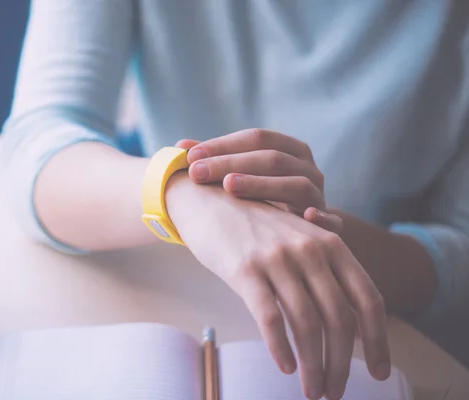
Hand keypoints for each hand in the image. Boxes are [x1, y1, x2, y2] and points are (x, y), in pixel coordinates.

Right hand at [166, 172, 389, 399]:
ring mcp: (278, 258)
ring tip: (312, 389)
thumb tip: (347, 329)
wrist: (210, 200)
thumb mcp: (299, 240)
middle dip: (342, 364)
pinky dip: (280, 348)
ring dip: (313, 366)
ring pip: (307, 324)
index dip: (377, 341)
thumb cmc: (256, 228)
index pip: (368, 300)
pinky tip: (283, 367)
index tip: (378, 373)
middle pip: (340, 319)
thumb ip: (325, 273)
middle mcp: (310, 250)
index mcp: (331, 244)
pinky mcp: (245, 269)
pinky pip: (269, 318)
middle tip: (334, 392)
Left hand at [176, 130, 341, 232]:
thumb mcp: (242, 177)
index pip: (257, 138)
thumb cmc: (264, 199)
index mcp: (289, 150)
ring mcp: (319, 195)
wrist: (301, 231)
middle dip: (231, 163)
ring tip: (229, 187)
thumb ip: (216, 160)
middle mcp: (307, 168)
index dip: (223, 145)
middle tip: (197, 173)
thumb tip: (179, 146)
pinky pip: (331, 221)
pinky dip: (321, 218)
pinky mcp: (331, 224)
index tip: (190, 157)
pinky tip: (305, 217)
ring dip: (262, 184)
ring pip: (296, 184)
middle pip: (272, 159)